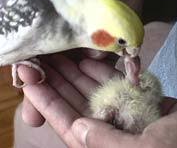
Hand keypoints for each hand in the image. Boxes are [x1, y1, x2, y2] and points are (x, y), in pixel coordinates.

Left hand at [18, 54, 176, 147]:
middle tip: (41, 60)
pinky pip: (109, 82)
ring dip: (73, 71)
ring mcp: (117, 108)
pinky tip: (83, 58)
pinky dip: (97, 70)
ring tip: (58, 54)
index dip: (46, 101)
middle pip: (73, 100)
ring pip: (89, 88)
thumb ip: (105, 143)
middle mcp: (105, 125)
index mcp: (101, 144)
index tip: (30, 80)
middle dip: (57, 79)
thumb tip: (78, 128)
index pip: (65, 121)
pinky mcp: (129, 97)